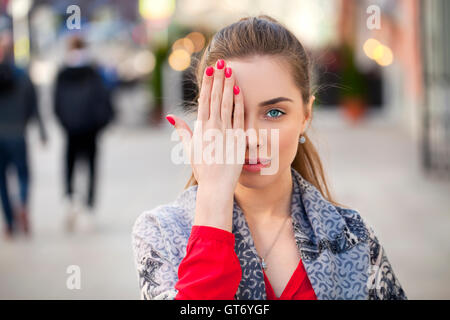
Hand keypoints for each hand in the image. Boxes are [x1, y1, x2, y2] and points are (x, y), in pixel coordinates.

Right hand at [168, 59, 244, 191]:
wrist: (216, 186)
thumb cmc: (203, 169)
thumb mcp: (189, 149)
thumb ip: (182, 131)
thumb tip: (171, 117)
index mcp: (200, 129)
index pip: (204, 101)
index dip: (207, 84)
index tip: (210, 70)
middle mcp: (212, 128)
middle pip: (214, 98)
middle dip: (218, 79)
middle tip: (221, 62)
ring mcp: (225, 132)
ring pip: (226, 104)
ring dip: (228, 86)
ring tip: (230, 70)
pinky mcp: (236, 138)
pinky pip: (238, 117)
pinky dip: (238, 103)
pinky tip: (239, 90)